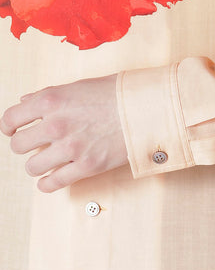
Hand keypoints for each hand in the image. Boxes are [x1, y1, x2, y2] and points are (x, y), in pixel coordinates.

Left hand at [0, 74, 128, 192]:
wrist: (147, 108)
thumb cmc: (117, 93)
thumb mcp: (79, 86)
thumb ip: (49, 95)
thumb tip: (26, 102)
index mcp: (51, 101)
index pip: (11, 118)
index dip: (9, 127)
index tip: (12, 130)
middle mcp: (56, 124)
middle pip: (18, 146)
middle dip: (26, 146)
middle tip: (36, 144)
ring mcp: (70, 148)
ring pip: (32, 167)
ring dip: (38, 164)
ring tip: (48, 159)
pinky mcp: (86, 166)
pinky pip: (53, 183)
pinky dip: (48, 183)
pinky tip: (51, 178)